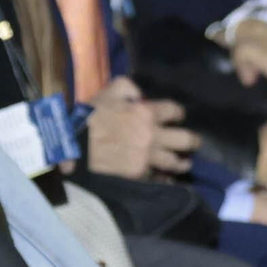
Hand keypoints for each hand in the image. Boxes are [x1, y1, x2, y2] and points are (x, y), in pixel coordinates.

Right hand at [86, 76, 200, 178]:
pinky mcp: (138, 175)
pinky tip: (166, 180)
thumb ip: (127, 86)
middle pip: (186, 140)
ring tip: (184, 163)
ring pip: (176, 163)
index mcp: (146, 113)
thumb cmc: (88, 119)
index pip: (175, 110)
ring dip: (182, 162)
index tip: (177, 116)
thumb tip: (140, 93)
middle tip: (194, 143)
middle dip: (193, 141)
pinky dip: (164, 179)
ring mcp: (147, 157)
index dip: (178, 113)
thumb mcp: (106, 93)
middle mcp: (152, 135)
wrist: (72, 148)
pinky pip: (159, 179)